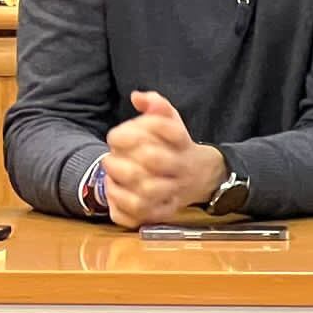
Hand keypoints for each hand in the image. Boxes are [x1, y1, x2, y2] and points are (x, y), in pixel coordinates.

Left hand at [101, 92, 224, 229]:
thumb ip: (156, 104)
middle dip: (126, 155)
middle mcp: (181, 169)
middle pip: (155, 160)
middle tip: (109, 156)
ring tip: (109, 175)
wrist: (203, 176)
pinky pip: (143, 216)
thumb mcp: (172, 120)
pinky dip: (123, 206)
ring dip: (121, 184)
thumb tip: (136, 97)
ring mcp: (174, 193)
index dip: (136, 130)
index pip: (167, 131)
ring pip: (148, 193)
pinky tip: (114, 193)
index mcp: (183, 143)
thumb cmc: (177, 145)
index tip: (115, 135)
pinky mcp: (165, 213)